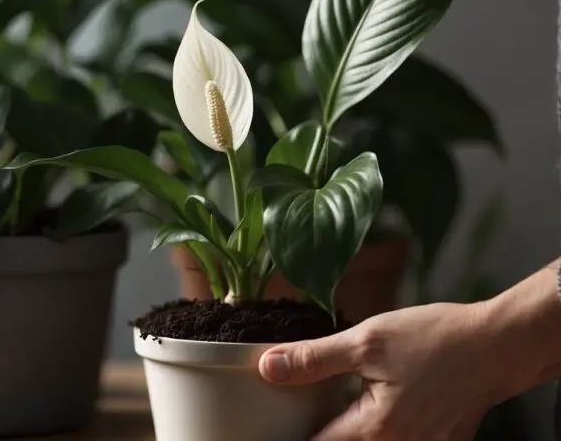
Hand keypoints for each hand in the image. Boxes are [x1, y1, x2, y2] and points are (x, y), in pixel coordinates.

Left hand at [257, 302, 516, 440]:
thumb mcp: (367, 340)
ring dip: (347, 429)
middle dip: (320, 431)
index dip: (289, 434)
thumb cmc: (437, 339)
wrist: (500, 345)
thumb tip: (268, 368)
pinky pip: (396, 440)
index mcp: (376, 429)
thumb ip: (314, 359)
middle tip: (295, 410)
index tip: (271, 422)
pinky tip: (365, 404)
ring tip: (329, 405)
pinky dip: (376, 427)